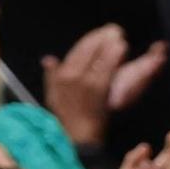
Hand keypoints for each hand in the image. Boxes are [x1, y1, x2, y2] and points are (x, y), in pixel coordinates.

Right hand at [42, 25, 167, 147]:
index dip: (90, 39)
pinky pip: (106, 67)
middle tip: (115, 30)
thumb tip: (48, 59)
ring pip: (98, 55)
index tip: (101, 33)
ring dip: (109, 43)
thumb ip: (52, 76)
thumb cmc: (67, 120)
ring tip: (119, 35)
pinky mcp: (97, 88)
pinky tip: (121, 47)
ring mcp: (84, 81)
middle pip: (87, 48)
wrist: (79, 138)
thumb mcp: (54, 96)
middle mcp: (70, 75)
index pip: (76, 50)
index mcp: (61, 75)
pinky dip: (114, 55)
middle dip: (101, 36)